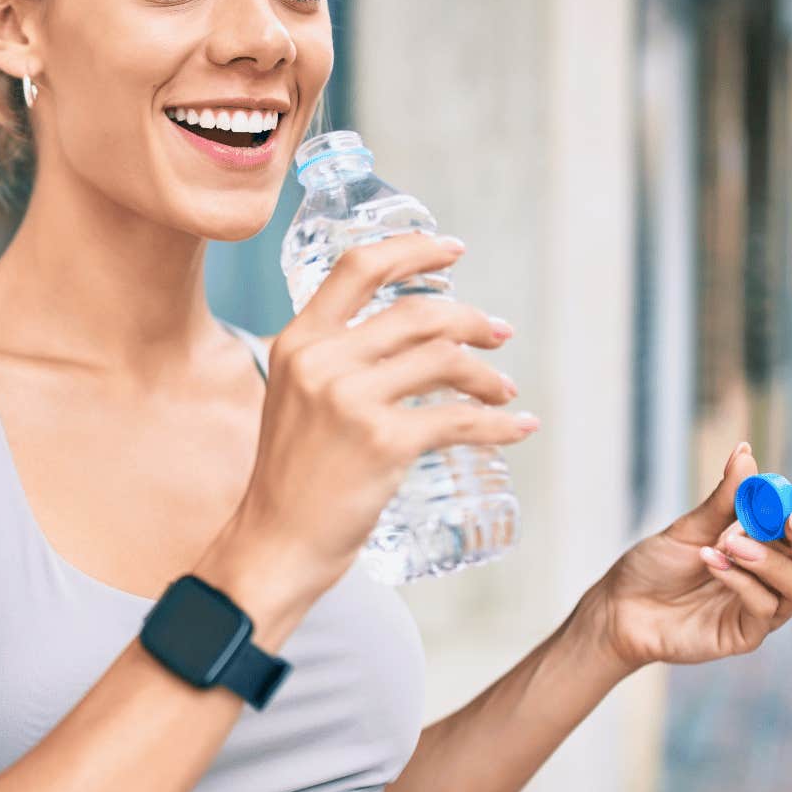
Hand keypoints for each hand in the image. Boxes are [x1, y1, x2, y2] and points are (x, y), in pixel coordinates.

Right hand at [207, 234, 536, 600]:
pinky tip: (516, 426)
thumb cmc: (292, 477)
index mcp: (297, 341)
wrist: (276, 541)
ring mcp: (352, 401)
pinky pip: (460, 419)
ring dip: (488, 374)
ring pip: (445, 359)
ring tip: (503, 390)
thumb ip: (332, 360)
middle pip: (418, 312)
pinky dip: (499, 423)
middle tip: (498, 334)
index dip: (412, 249)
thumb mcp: (294, 397)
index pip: (358, 268)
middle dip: (471, 319)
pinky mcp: (383, 443)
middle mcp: (322, 361)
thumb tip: (406, 338)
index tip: (451, 250)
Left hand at [586, 442, 791, 672]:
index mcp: (770, 543)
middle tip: (791, 521)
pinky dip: (742, 581)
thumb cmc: (658, 566)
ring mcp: (766, 607)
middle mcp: (777, 576)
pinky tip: (712, 562)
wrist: (621, 605)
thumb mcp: (690, 527)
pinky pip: (765, 608)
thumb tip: (744, 453)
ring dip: (771, 561)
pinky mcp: (748, 633)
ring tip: (730, 543)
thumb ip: (724, 498)